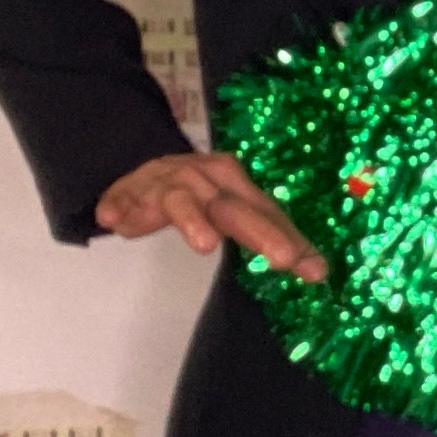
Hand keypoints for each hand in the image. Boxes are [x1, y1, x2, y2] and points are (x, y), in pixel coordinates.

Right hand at [95, 151, 326, 281]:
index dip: (293, 241)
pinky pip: (124, 198)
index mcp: (235, 184)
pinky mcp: (129, 191)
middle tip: (284, 259)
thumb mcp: (236, 210)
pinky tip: (115, 222)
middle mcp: (205, 179)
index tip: (316, 271)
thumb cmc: (200, 193)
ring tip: (206, 245)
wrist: (143, 165)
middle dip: (260, 232)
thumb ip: (273, 237)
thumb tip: (321, 271)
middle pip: (235, 207)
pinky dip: (121, 207)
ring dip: (194, 220)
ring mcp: (166, 183)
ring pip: (183, 200)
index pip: (270, 214)